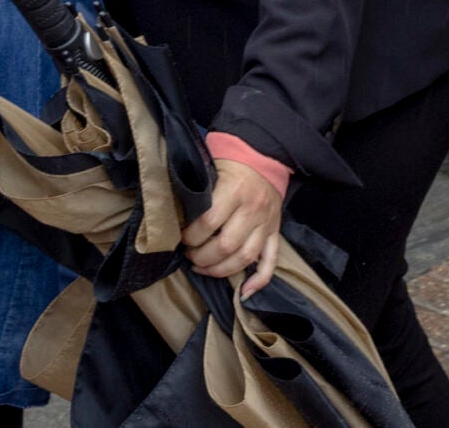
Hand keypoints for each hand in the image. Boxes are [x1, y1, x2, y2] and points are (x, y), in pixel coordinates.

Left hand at [184, 160, 282, 298]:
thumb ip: (198, 188)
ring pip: (245, 258)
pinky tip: (244, 292)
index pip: (209, 222)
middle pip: (226, 245)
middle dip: (202, 257)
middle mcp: (252, 210)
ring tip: (202, 268)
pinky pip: (271, 262)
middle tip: (189, 256)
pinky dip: (259, 281)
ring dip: (220, 270)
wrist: (266, 155)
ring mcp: (266, 224)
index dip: (191, 236)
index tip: (181, 237)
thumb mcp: (212, 165)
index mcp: (234, 190)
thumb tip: (174, 209)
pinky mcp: (275, 233)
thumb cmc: (233, 160)